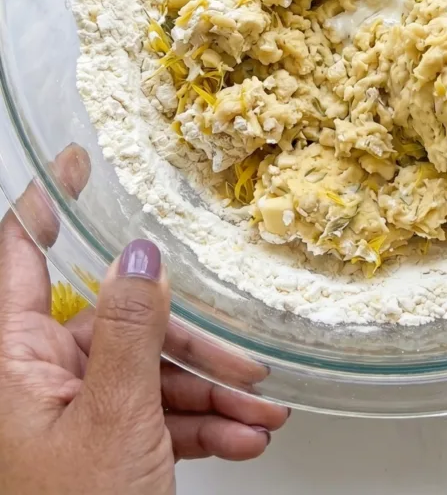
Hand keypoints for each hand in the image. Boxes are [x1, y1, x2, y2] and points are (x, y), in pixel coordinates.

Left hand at [0, 144, 288, 494]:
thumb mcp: (114, 423)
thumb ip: (127, 331)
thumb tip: (140, 256)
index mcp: (13, 360)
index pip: (17, 255)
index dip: (45, 203)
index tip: (79, 163)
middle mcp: (35, 379)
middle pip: (115, 324)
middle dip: (188, 343)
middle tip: (243, 358)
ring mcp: (67, 413)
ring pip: (144, 373)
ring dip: (207, 392)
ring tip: (259, 412)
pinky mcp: (97, 446)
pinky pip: (151, 416)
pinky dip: (197, 425)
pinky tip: (240, 436)